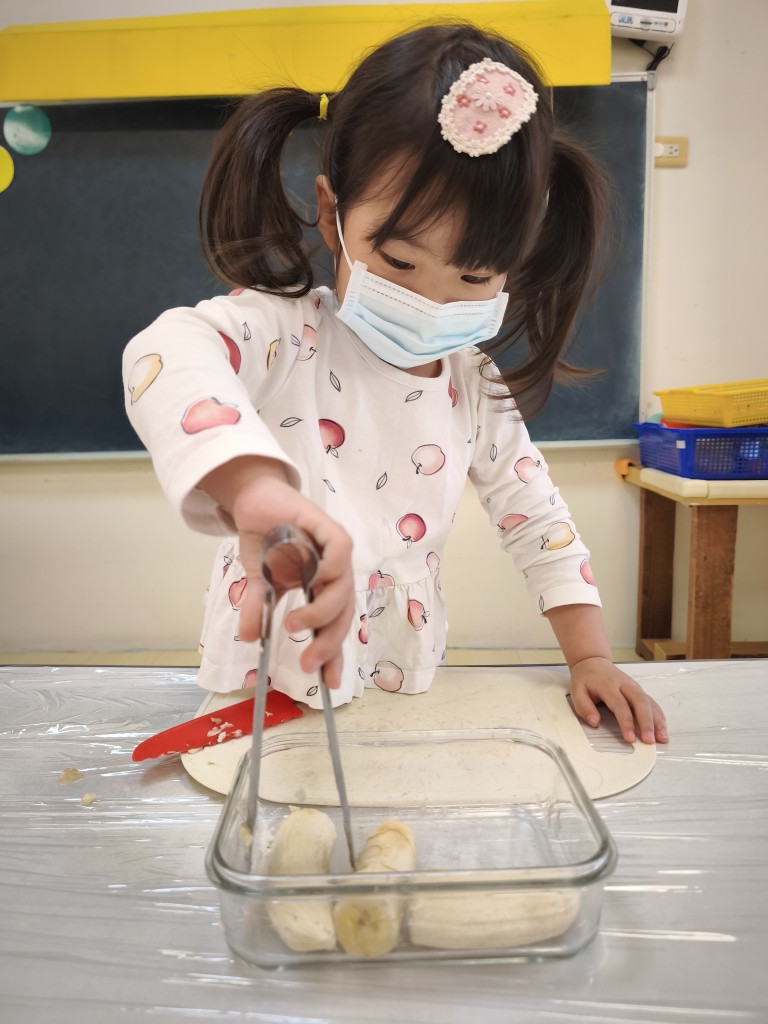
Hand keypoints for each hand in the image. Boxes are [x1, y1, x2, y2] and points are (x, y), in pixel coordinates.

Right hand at [200, 457, 354, 687]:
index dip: (333, 656)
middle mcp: (333, 575)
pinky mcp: (331, 530)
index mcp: (320, 591)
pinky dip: (330, 570)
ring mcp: (335, 553)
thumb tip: (250, 639)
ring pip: (343, 590)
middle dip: (328, 643)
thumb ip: (259, 610)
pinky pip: (340, 554)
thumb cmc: (264, 541)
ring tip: (293, 624)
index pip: (333, 628)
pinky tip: (313, 582)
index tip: (329, 685)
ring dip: (321, 613)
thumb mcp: (257, 583)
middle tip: (307, 662)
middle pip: (342, 615)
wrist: (256, 501)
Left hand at [568, 657, 667, 744]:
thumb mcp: (577, 691)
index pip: (620, 705)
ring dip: (657, 721)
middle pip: (640, 702)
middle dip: (646, 723)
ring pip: (649, 702)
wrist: (593, 662)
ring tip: (661, 738)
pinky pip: (652, 702)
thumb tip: (595, 722)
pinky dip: (659, 716)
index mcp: (608, 685)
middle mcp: (625, 684)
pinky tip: (662, 728)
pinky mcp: (639, 690)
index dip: (626, 722)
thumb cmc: (585, 678)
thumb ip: (584, 707)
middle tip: (649, 740)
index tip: (630, 738)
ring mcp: (634, 686)